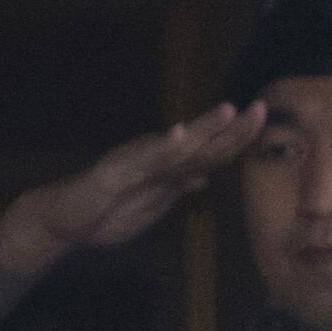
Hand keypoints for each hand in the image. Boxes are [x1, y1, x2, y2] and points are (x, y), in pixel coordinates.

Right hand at [0, 101, 266, 277]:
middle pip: (201, 143)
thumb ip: (177, 188)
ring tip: (228, 111)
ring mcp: (136, 164)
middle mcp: (156, 160)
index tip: (266, 122)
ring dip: (203, 128)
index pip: (210, 153)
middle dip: (232, 128)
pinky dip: (161, 148)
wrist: (65, 222)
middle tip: (261, 108)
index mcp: (169, 169)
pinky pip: (141, 161)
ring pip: (177, 146)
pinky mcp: (114, 174)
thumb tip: (204, 177)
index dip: (238, 139)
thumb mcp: (153, 205)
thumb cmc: (109, 212)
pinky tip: (178, 135)